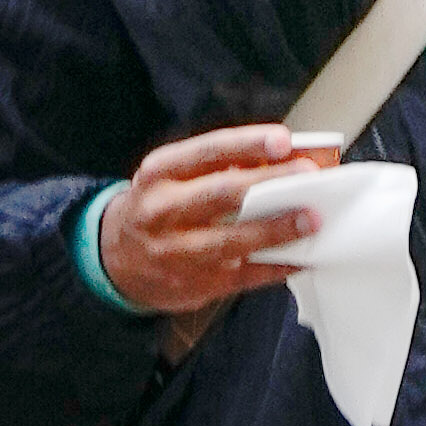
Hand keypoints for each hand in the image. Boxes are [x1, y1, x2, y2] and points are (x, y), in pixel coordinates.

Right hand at [96, 126, 335, 322]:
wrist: (114, 260)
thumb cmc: (156, 208)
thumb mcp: (170, 176)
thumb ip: (215, 166)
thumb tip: (278, 157)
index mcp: (159, 173)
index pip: (207, 151)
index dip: (247, 144)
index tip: (282, 140)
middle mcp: (162, 211)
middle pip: (223, 194)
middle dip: (271, 183)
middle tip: (309, 175)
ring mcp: (176, 252)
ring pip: (233, 240)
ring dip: (277, 229)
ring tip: (311, 220)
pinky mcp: (193, 285)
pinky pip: (242, 276)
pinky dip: (275, 266)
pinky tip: (300, 257)